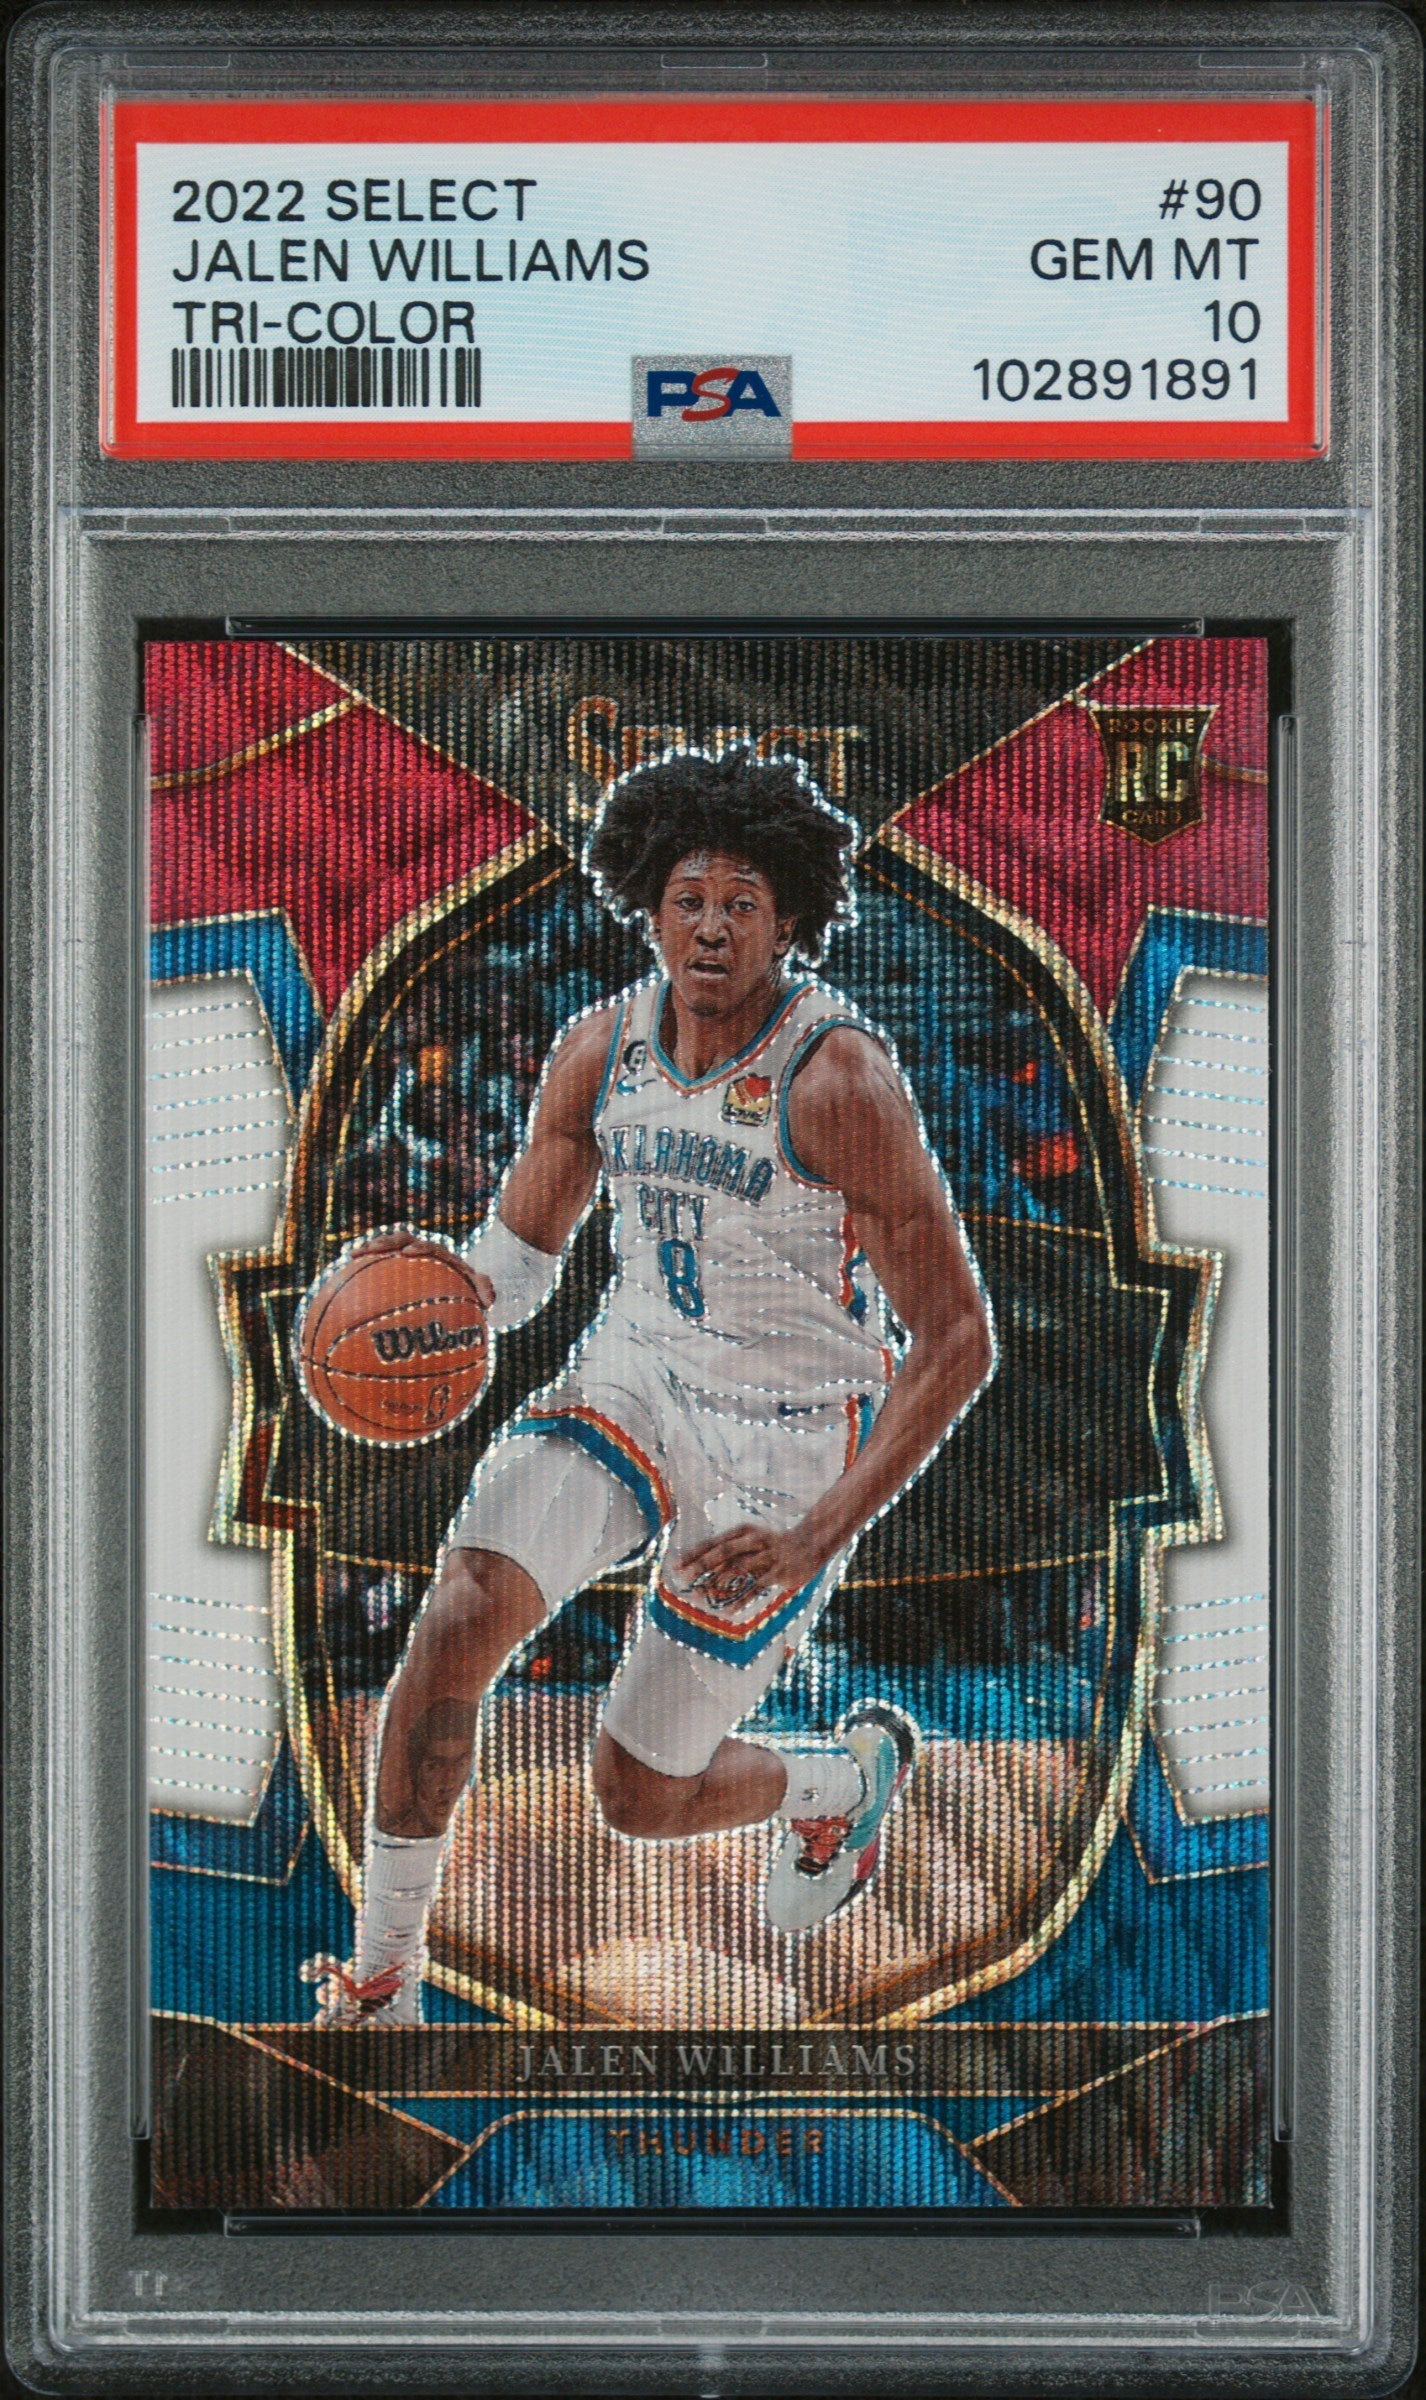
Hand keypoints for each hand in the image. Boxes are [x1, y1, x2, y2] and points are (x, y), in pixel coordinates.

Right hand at [335, 1230, 492, 1311]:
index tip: (409, 1254)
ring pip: (386, 1247)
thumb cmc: (468, 1284)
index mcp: (440, 1253)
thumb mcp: (479, 1287)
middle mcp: (421, 1249)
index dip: (419, 1247)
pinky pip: (379, 1263)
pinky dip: (365, 1267)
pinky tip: (347, 1277)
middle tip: (371, 1249)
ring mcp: (406, 1254)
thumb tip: (490, 1300)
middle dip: (386, 1242)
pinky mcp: (396, 1263)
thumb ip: (485, 1288)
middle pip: (401, 1239)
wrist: (459, 1276)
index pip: (429, 1246)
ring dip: (370, 1249)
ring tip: (351, 1256)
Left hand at [672, 1521, 829, 1610]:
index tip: (675, 1565)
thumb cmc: (774, 1544)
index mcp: (744, 1532)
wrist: (811, 1542)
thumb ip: (731, 1552)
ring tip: (699, 1595)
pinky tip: (728, 1609)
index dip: (694, 1553)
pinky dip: (741, 1597)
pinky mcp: (779, 1572)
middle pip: (723, 1552)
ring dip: (716, 1582)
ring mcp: (767, 1556)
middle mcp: (754, 1541)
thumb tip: (703, 1567)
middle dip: (701, 1565)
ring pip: (738, 1569)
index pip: (714, 1542)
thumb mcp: (752, 1541)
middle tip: (682, 1577)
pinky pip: (757, 1586)